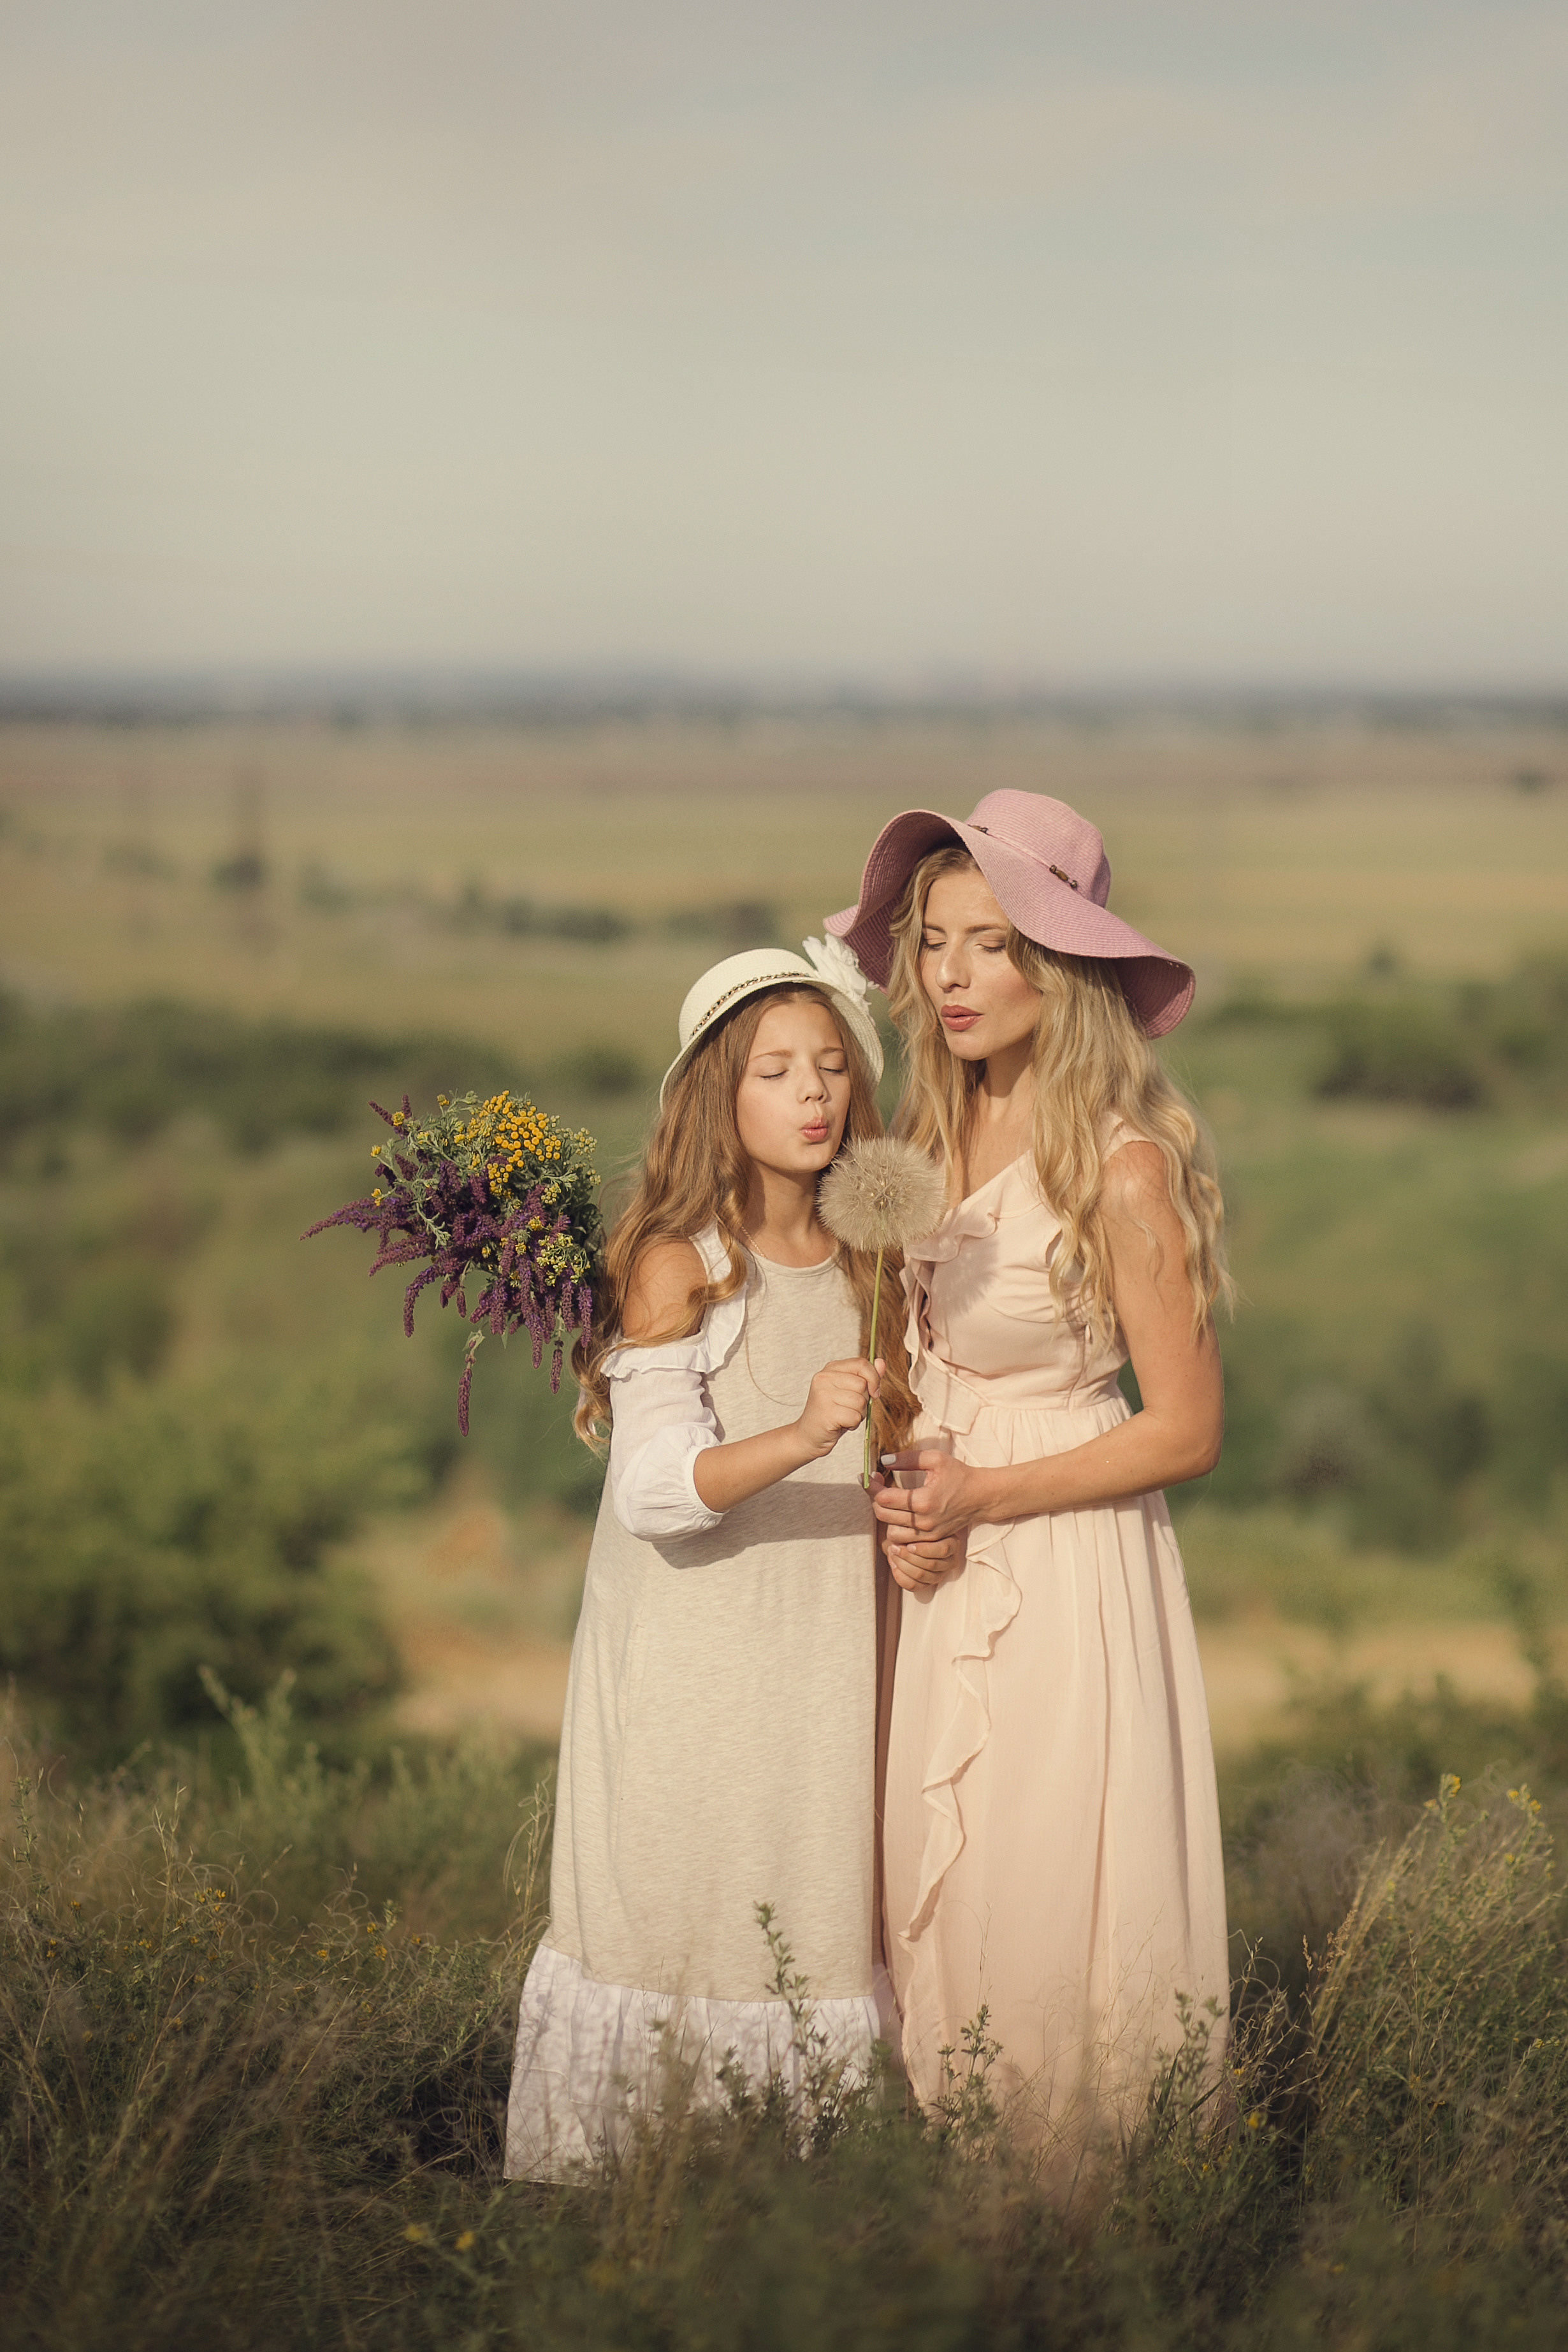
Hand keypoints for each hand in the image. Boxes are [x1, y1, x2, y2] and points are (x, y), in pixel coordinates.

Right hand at [795, 1357, 883, 1460]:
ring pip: (860, 1402)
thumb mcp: (850, 1391)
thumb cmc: (832, 1413)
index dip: (874, 1378)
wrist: (809, 1435)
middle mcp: (824, 1378)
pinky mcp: (826, 1413)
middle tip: (848, 1408)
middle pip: (863, 1385)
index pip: (861, 1364)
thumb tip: (881, 1363)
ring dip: (858, 1414)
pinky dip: (853, 1424)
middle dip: (863, 1401)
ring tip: (843, 1416)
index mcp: (831, 1369)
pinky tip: (840, 1424)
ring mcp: (823, 1395)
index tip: (874, 1392)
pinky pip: (855, 1417)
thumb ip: (867, 1376)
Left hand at [871, 1448, 991, 1544]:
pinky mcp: (932, 1539)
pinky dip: (897, 1530)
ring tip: (888, 1503)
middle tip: (877, 1486)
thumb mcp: (936, 1459)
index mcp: (923, 1500)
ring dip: (885, 1519)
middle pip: (883, 1516)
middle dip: (874, 1500)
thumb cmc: (960, 1475)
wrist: (982, 1497)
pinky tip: (898, 1515)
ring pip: (891, 1534)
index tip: (868, 1476)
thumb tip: (884, 1460)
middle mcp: (924, 1521)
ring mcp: (928, 1534)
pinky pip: (905, 1541)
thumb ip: (908, 1458)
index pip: (884, 1498)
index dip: (871, 1486)